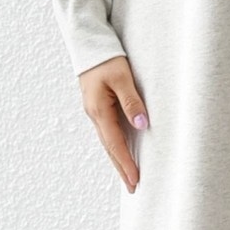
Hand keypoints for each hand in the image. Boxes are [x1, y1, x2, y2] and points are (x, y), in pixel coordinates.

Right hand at [80, 56, 148, 193]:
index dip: (126, 163)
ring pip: (108, 141)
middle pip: (110, 147)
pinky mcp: (98, 105)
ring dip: (118, 158)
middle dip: (121, 168)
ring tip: (128, 175)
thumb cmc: (106, 58)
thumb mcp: (122, 78)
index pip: (115, 144)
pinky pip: (108, 131)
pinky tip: (121, 150)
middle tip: (133, 187)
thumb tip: (141, 126)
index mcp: (99, 110)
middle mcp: (94, 114)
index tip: (135, 180)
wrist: (87, 43)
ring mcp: (94, 111)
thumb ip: (132, 102)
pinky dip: (115, 145)